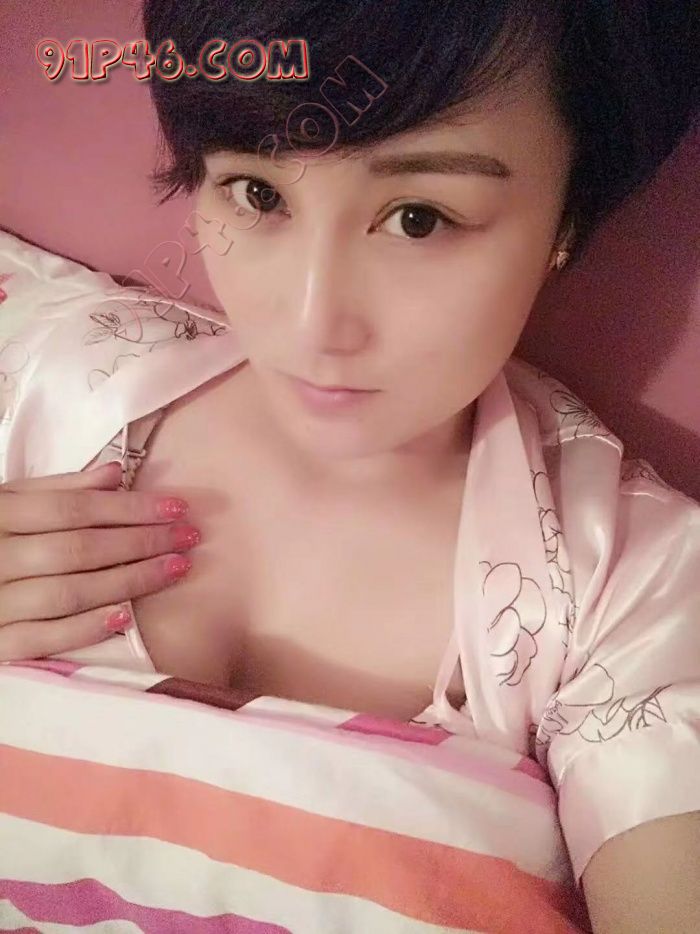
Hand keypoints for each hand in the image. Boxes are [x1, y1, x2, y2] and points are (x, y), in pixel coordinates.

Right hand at [0, 461, 199, 660]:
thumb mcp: (4, 505)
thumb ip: (55, 490)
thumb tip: (115, 473)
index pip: (73, 509)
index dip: (129, 507)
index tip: (176, 507)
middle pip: (78, 548)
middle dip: (141, 542)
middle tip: (189, 537)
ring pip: (68, 591)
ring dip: (128, 581)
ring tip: (174, 569)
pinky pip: (41, 638)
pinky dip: (84, 627)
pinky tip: (125, 615)